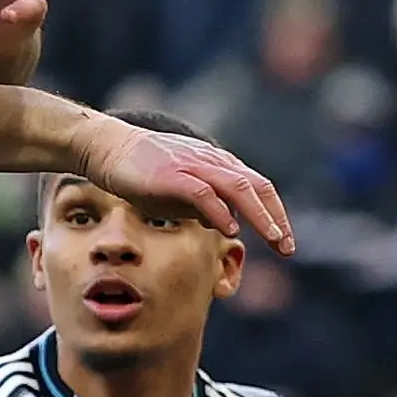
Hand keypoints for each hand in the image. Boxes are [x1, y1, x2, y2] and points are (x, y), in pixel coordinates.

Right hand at [72, 110, 294, 251]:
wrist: (109, 149)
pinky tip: (231, 228)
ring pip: (238, 188)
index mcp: (218, 166)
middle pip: (257, 187)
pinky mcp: (172, 175)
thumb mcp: (183, 192)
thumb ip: (207, 205)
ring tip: (273, 239)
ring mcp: (193, 167)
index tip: (285, 242)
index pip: (258, 187)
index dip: (276, 214)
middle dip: (276, 218)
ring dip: (259, 215)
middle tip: (287, 247)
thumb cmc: (145, 173)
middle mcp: (212, 163)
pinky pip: (204, 193)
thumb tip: (226, 222)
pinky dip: (221, 211)